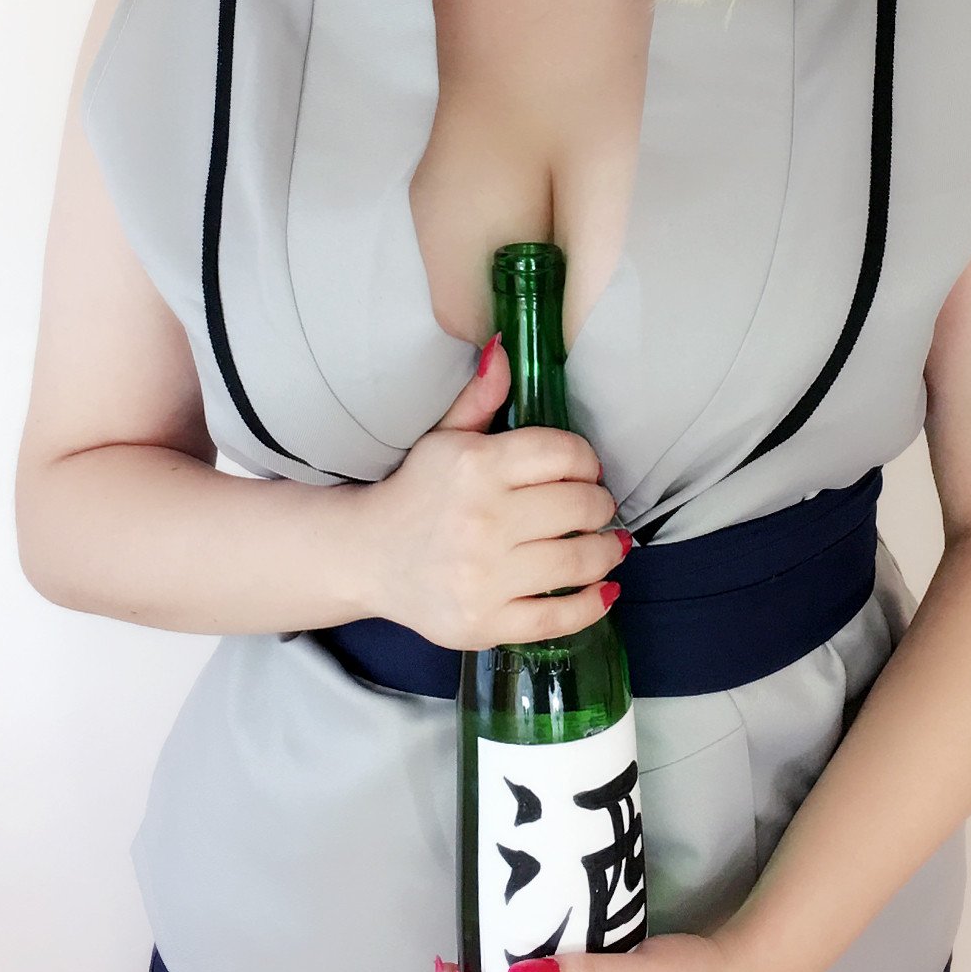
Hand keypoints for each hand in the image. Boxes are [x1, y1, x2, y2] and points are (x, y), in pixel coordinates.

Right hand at [365, 334, 629, 650]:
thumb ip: (480, 397)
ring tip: (605, 546)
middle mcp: (482, 520)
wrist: (365, 556)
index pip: (564, 454)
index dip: (587, 461)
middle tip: (595, 509)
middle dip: (600, 506)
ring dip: (605, 551)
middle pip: (580, 506)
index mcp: (476, 466)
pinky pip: (559, 616)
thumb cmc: (416, 493)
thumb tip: (504, 349)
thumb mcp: (444, 438)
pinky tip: (602, 590)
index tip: (585, 471)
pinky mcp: (484, 622)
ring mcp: (484, 577)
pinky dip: (592, 604)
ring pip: (579, 561)